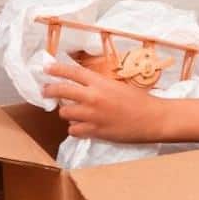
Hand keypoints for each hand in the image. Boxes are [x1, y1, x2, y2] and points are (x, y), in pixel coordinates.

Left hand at [43, 61, 164, 141]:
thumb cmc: (139, 100)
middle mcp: (93, 97)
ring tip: (72, 112)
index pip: (72, 72)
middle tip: (46, 91)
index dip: (57, 69)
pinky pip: (73, 130)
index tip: (46, 67)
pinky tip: (81, 127)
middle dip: (50, 90)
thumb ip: (100, 85)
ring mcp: (92, 115)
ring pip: (65, 112)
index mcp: (100, 82)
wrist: (152, 118)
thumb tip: (85, 85)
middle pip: (61, 90)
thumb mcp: (118, 86)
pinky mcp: (94, 131)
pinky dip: (75, 128)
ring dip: (66, 112)